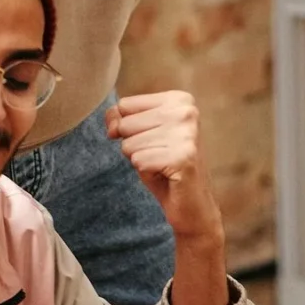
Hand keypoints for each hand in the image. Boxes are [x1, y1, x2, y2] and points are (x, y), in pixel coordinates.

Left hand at [108, 93, 220, 244]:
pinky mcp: (183, 157)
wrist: (192, 204)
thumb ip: (121, 120)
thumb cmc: (165, 166)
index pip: (125, 105)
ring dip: (141, 160)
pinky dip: (147, 172)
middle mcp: (186, 112)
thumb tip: (112, 124)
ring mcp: (187, 134)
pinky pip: (138, 161)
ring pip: (130, 144)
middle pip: (126, 124)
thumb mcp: (141, 136)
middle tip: (159, 155)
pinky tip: (166, 175)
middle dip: (134, 145)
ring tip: (162, 165)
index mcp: (179, 99)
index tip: (150, 140)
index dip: (127, 128)